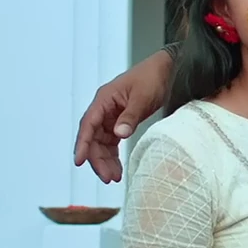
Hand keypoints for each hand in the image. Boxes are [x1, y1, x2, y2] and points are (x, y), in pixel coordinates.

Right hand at [72, 49, 173, 182]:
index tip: (79, 161)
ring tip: (114, 178)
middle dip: (97, 159)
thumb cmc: (153, 77)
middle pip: (93, 138)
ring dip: (105, 160)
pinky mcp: (120, 122)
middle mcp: (104, 108)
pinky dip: (113, 156)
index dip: (82, 144)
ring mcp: (111, 116)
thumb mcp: (143, 97)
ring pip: (101, 143)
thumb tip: (119, 134)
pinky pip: (112, 142)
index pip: (88, 124)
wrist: (168, 69)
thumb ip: (130, 116)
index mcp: (104, 99)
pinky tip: (117, 168)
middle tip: (107, 177)